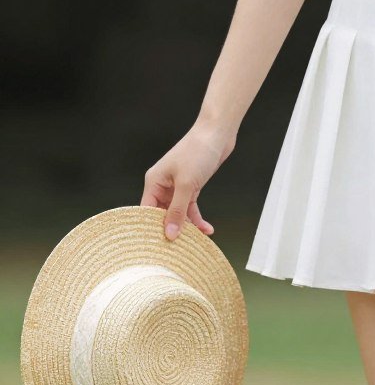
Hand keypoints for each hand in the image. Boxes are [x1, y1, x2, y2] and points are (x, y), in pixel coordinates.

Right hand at [141, 118, 235, 240]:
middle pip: (162, 214)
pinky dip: (197, 218)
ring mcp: (177, 186)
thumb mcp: (186, 184)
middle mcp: (163, 185)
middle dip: (171, 230)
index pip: (146, 211)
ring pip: (178, 213)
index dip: (150, 229)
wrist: (217, 134)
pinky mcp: (191, 186)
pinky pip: (190, 207)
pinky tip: (207, 229)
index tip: (156, 247)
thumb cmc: (198, 152)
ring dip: (187, 226)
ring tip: (195, 241)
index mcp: (153, 182)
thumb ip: (177, 210)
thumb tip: (170, 234)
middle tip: (177, 249)